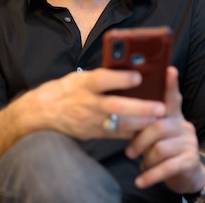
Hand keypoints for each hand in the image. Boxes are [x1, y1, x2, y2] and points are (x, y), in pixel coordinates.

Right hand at [27, 68, 165, 139]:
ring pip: (119, 123)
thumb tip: (129, 70)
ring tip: (159, 119)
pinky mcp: (92, 133)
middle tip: (160, 107)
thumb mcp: (79, 77)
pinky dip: (132, 132)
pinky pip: (116, 135)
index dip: (120, 79)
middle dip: (140, 108)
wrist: (44, 112)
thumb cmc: (66, 90)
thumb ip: (102, 76)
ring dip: (141, 123)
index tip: (138, 77)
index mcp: (84, 84)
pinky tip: (146, 129)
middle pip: (115, 106)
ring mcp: (90, 120)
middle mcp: (87, 102)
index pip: (102, 80)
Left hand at [125, 66, 204, 193]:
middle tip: (129, 152)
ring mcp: (189, 143)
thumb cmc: (162, 147)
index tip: (169, 69)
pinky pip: (167, 167)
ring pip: (161, 148)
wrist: (186, 173)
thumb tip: (121, 110)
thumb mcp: (154, 132)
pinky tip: (141, 180)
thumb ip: (145, 120)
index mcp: (172, 116)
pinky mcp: (190, 161)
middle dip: (140, 140)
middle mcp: (183, 126)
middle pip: (158, 126)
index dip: (170, 84)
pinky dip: (151, 175)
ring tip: (139, 164)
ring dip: (145, 158)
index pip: (172, 97)